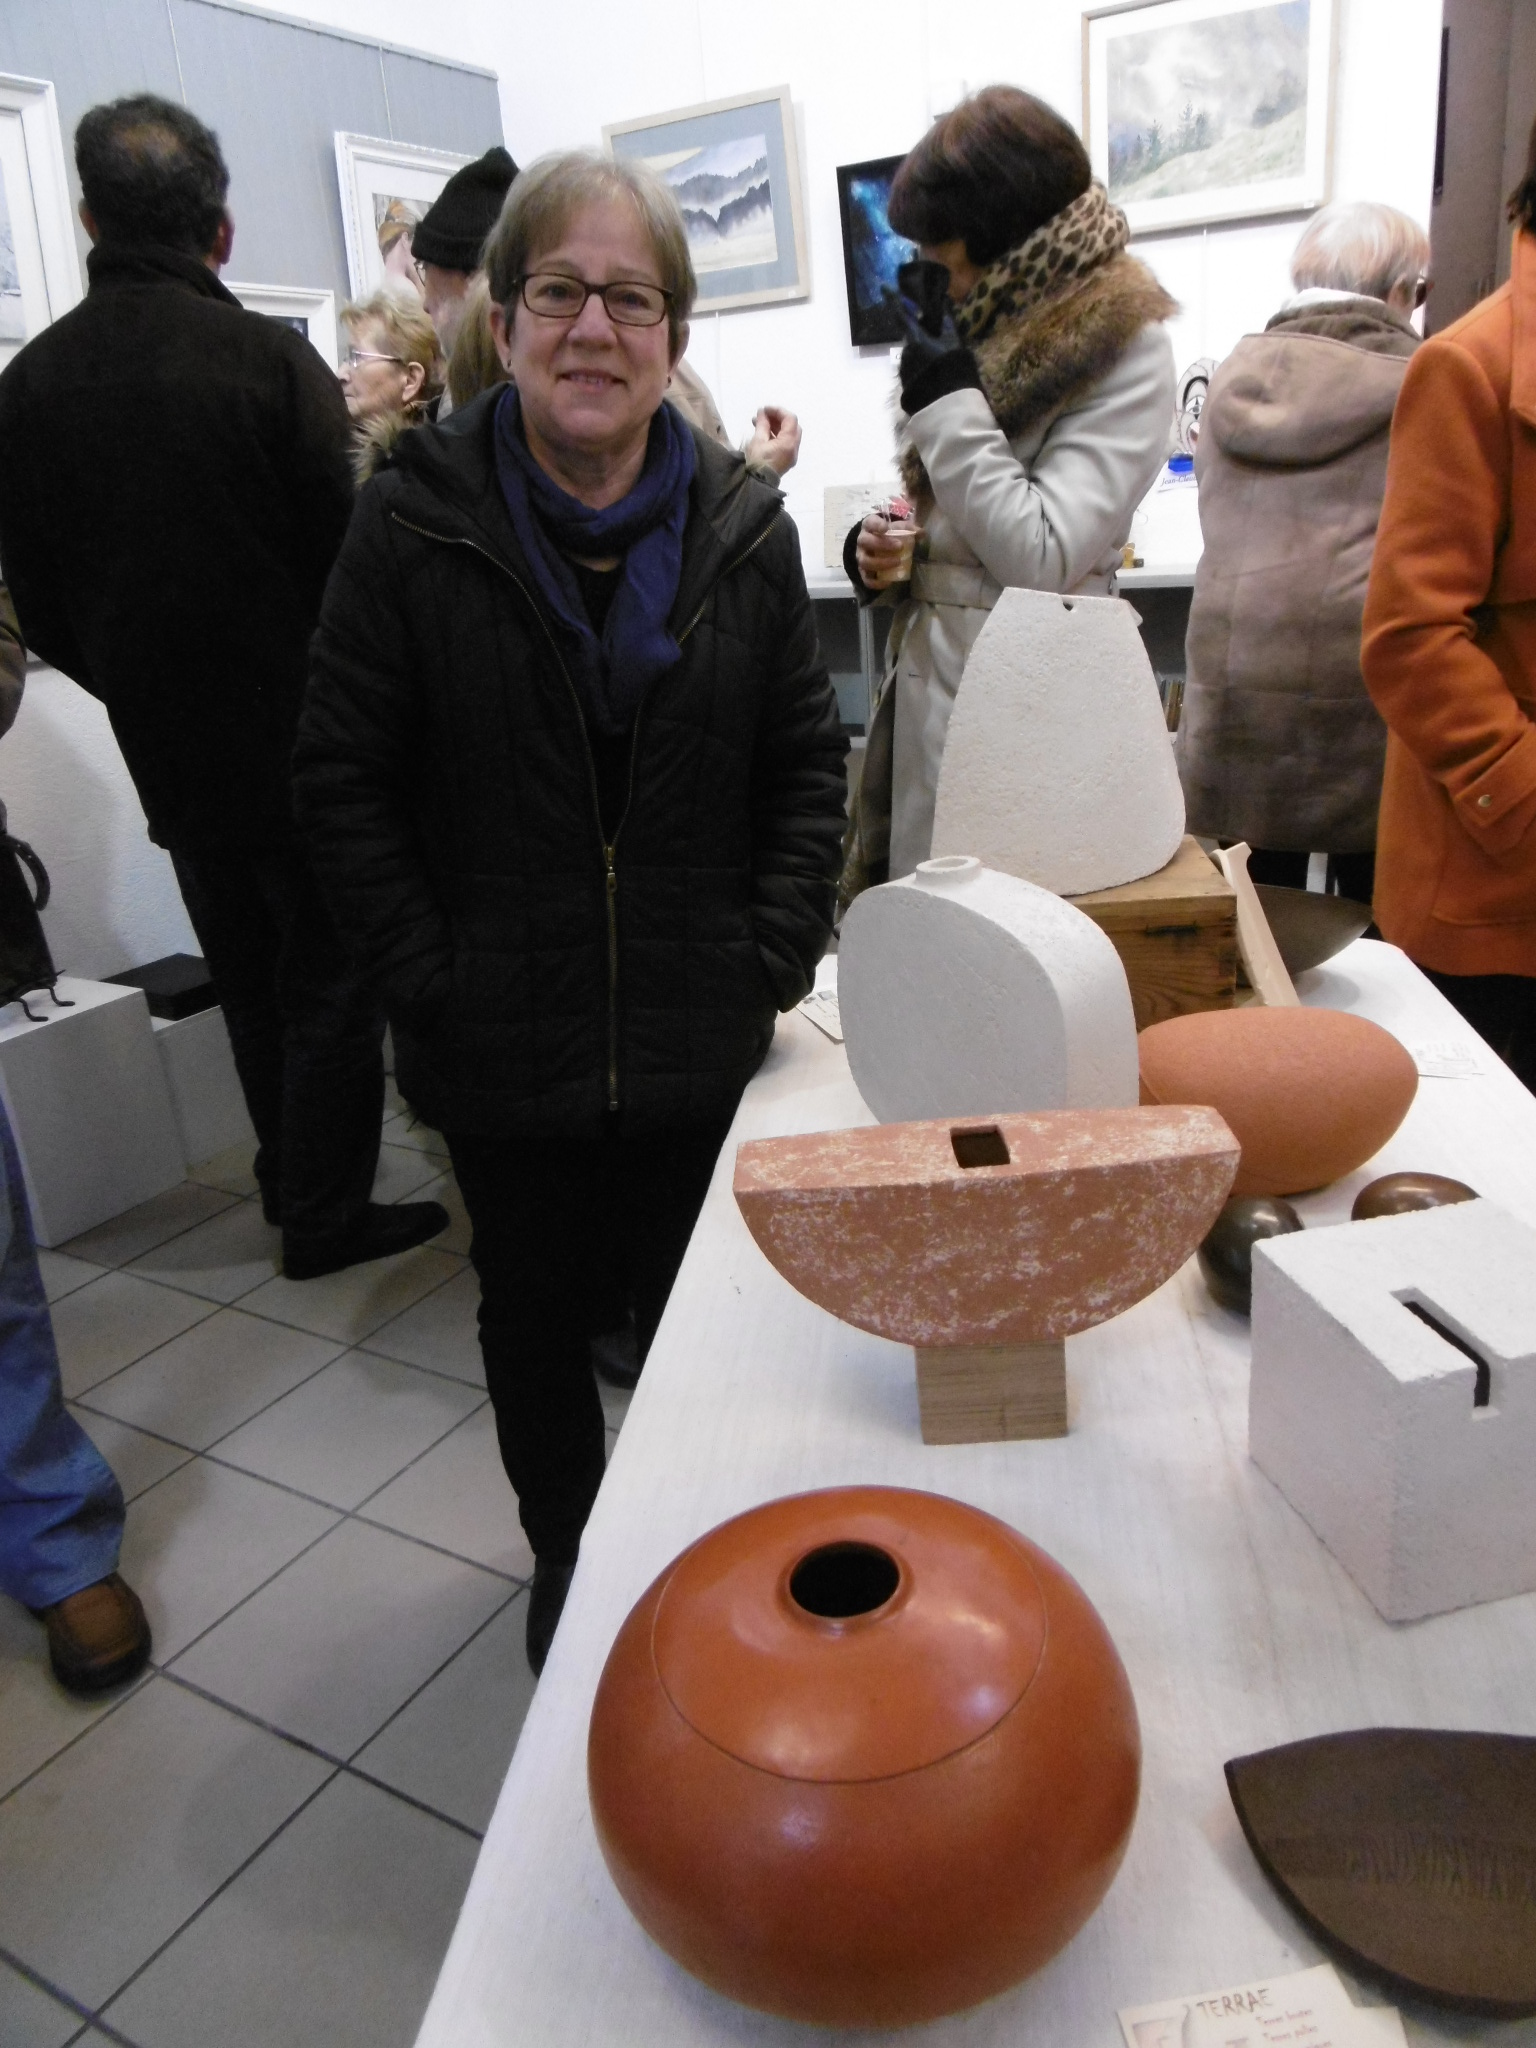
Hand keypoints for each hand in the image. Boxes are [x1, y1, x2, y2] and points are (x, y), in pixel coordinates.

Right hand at [744, 405, 801, 475]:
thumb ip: (762, 424)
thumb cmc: (757, 463)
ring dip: (776, 426)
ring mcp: (791, 455)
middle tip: (764, 415)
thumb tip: (762, 413)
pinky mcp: (786, 459)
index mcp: (789, 442)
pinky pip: (785, 443)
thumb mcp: (758, 441)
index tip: (764, 409)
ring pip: (788, 434)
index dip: (778, 410)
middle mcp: (794, 448)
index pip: (790, 419)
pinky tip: (763, 432)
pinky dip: (777, 435)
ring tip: (759, 422)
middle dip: (778, 418)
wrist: (757, 485)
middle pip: (792, 426)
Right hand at [855, 512, 919, 590]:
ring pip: (864, 561)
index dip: (876, 525)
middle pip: (865, 541)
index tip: (886, 528)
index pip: (869, 523)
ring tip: (897, 562)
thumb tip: (921, 533)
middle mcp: (862, 541)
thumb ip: (908, 528)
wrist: (875, 546)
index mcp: (869, 526)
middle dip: (882, 544)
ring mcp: (861, 557)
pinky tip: (888, 582)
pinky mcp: (863, 572)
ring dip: (880, 563)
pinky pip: (866, 579)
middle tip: (899, 546)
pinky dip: (876, 582)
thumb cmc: (888, 534)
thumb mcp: (897, 527)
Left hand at [887, 256, 978, 414]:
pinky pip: (912, 368)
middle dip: (920, 334)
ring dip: (922, 352)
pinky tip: (934, 375)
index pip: (901, 314)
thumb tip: (943, 303)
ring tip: (939, 363)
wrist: (945, 404)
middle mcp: (905, 352)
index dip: (892, 299)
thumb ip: (947, 323)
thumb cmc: (952, 369)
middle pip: (910, 336)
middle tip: (936, 341)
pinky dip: (921, 366)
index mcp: (915, 339)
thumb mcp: (954, 343)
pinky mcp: (905, 382)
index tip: (883, 286)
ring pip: (912, 353)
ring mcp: (903, 368)